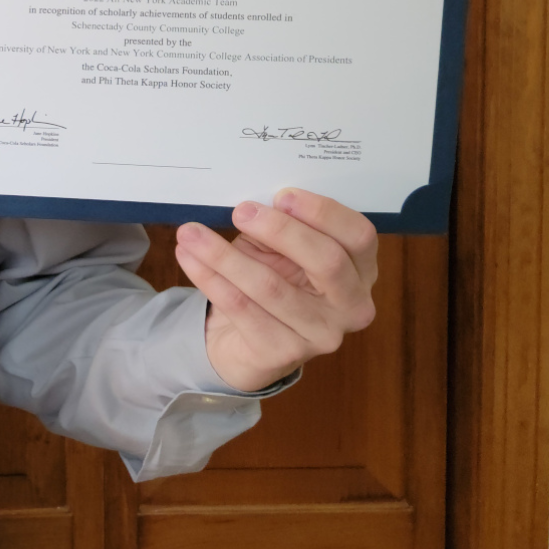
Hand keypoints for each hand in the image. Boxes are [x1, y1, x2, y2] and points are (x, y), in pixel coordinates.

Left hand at [173, 189, 378, 392]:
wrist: (248, 341)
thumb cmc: (273, 278)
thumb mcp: (281, 249)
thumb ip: (280, 227)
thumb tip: (251, 205)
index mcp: (361, 269)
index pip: (359, 236)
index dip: (323, 213)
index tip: (282, 195)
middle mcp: (351, 306)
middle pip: (327, 261)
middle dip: (280, 231)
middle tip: (240, 211)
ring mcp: (321, 335)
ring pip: (272, 287)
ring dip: (224, 255)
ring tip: (191, 232)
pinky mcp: (283, 353)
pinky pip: (240, 307)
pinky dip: (209, 277)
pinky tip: (187, 257)